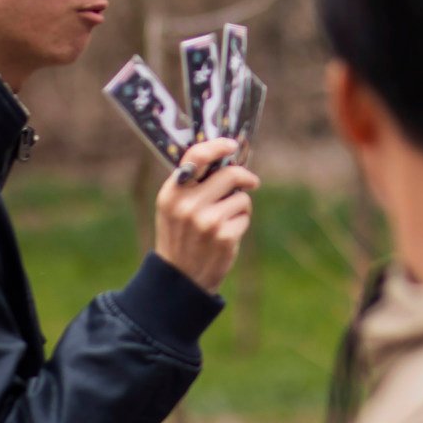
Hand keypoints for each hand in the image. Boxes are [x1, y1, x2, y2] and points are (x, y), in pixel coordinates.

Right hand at [154, 138, 259, 292]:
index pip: (196, 156)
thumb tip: (227, 156)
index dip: (218, 146)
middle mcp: (187, 205)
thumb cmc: (181, 235)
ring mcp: (206, 221)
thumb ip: (193, 183)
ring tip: (224, 221)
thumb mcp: (174, 207)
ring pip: (242, 197)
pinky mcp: (224, 237)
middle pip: (230, 174)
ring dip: (240, 206)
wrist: (180, 278)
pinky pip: (245, 217)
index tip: (232, 144)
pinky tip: (226, 236)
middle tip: (251, 182)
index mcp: (172, 193)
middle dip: (245, 177)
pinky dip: (241, 223)